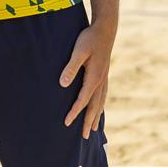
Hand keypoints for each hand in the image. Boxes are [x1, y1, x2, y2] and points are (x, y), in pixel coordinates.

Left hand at [60, 22, 114, 138]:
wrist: (105, 29)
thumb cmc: (89, 38)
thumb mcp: (78, 51)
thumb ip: (70, 67)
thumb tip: (63, 84)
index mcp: (94, 78)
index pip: (83, 100)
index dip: (74, 112)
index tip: (66, 123)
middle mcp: (101, 81)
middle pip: (94, 106)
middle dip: (89, 121)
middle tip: (86, 137)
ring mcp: (104, 78)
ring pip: (100, 102)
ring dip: (96, 116)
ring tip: (93, 129)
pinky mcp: (104, 74)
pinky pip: (103, 95)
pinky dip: (100, 105)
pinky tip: (98, 108)